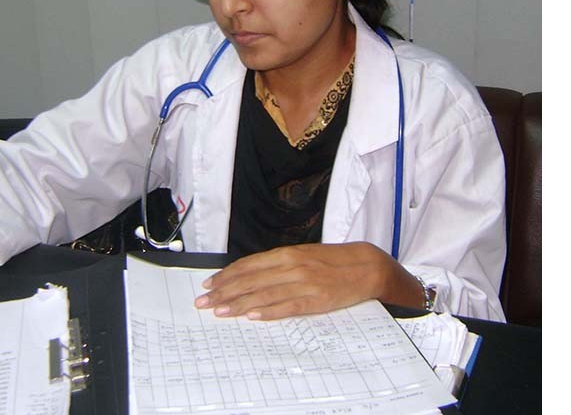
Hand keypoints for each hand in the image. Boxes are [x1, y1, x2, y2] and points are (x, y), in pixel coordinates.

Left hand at [194, 242, 422, 319]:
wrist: (366, 266)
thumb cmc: (331, 262)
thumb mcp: (302, 256)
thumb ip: (277, 265)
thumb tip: (250, 275)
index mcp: (287, 254)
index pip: (249, 265)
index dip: (226, 276)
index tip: (208, 285)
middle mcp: (292, 266)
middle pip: (251, 280)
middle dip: (224, 292)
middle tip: (204, 302)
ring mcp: (305, 283)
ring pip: (265, 294)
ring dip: (239, 304)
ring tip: (220, 311)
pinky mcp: (317, 300)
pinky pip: (288, 306)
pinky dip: (269, 311)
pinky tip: (253, 316)